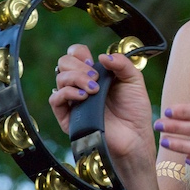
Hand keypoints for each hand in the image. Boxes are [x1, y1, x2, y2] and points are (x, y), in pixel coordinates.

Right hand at [49, 44, 154, 161]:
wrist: (134, 136)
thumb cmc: (135, 110)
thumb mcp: (134, 80)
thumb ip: (122, 63)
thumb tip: (103, 56)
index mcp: (95, 74)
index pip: (75, 55)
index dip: (79, 52)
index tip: (94, 61)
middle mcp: (80, 85)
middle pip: (64, 64)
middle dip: (79, 66)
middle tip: (95, 77)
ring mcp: (73, 101)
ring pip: (59, 79)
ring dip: (76, 78)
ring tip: (94, 89)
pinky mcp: (67, 117)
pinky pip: (55, 99)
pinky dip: (67, 93)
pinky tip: (84, 97)